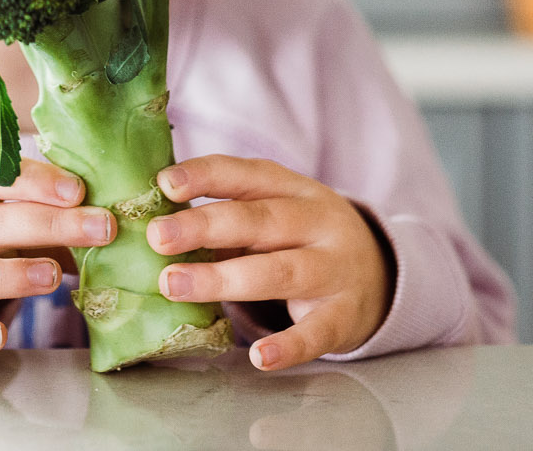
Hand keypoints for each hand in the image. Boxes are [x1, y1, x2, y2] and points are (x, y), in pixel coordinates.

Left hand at [146, 155, 395, 370]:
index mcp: (291, 189)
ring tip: (174, 285)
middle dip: (204, 227)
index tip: (165, 184)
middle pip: (258, 220)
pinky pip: (316, 332)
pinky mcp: (344, 315)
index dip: (206, 176)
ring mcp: (334, 268)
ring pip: (279, 271)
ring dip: (224, 279)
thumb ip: (225, 213)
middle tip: (156, 237)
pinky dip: (288, 345)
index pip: (247, 174)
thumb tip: (152, 219)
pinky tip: (258, 357)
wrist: (380, 271)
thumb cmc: (301, 237)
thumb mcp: (275, 212)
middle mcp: (316, 222)